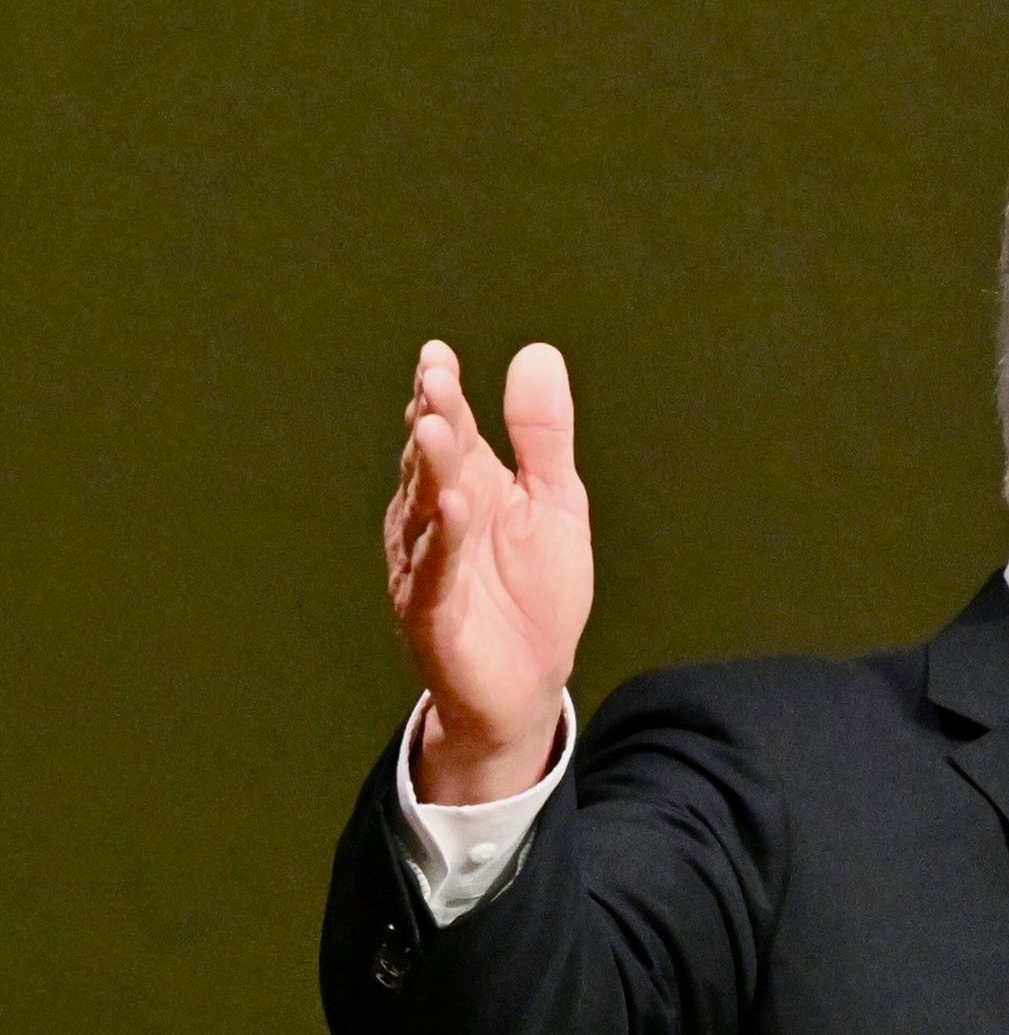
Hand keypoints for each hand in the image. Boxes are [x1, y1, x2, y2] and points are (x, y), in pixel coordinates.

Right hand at [385, 340, 592, 803]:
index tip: (438, 356)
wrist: (529, 682)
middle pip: (432, 461)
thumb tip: (537, 352)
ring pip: (426, 510)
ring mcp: (428, 562)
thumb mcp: (556, 503)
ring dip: (430, 470)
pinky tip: (452, 507)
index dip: (443, 394)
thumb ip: (544, 436)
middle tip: (433, 382)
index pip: (452, 429)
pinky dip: (443, 540)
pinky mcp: (432, 612)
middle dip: (433, 421)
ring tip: (437, 429)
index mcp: (467, 484)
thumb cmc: (538, 591)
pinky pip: (436, 572)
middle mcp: (435, 516)